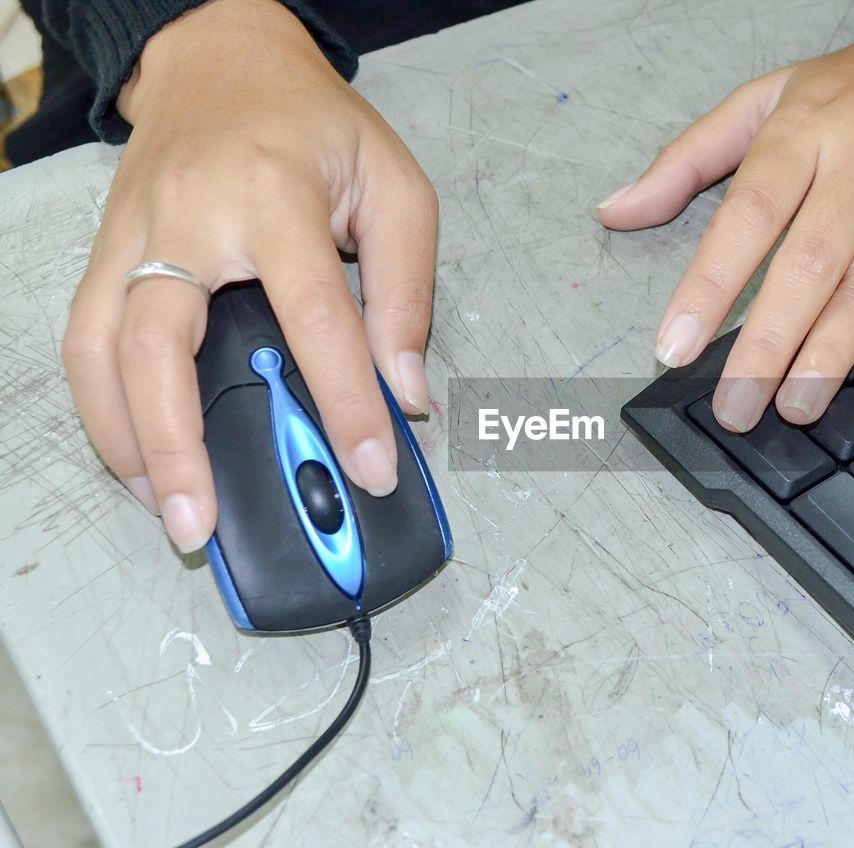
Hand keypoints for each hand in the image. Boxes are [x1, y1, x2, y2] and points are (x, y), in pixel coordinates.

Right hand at [61, 0, 438, 551]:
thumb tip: (406, 387)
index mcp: (273, 195)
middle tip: (204, 525)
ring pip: (99, 352)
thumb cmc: (314, 126)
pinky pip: (87, 339)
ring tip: (168, 506)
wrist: (224, 61)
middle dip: (179, 447)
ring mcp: (132, 235)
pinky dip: (106, 407)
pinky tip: (141, 452)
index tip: (372, 468)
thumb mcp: (395, 187)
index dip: (348, 402)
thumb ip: (408, 288)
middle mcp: (186, 218)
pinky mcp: (107, 251)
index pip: (314, 318)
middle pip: (160, 347)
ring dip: (126, 441)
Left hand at [595, 0, 853, 431]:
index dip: (709, 285)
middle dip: (768, 342)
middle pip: (809, 260)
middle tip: (736, 405)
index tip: (676, 345)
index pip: (746, 215)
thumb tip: (615, 211)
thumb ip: (686, 160)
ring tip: (798, 404)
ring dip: (836, 347)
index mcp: (800, 133)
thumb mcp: (764, 99)